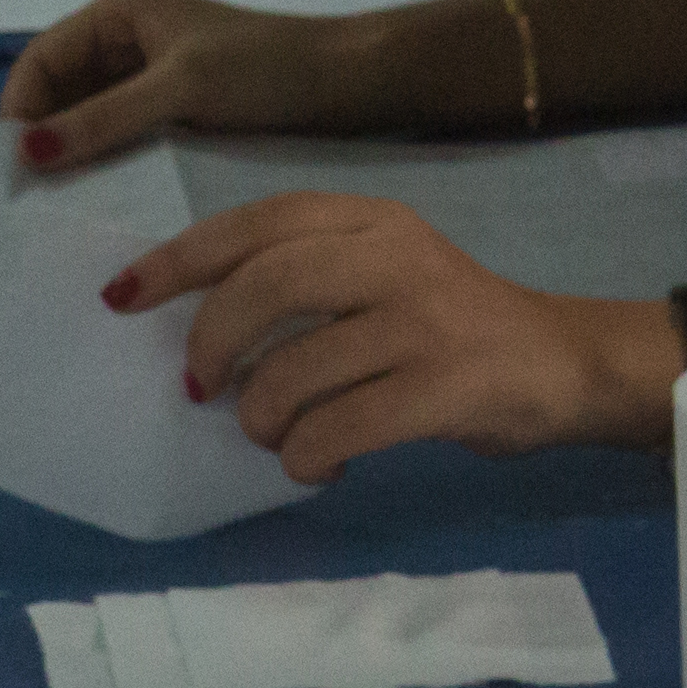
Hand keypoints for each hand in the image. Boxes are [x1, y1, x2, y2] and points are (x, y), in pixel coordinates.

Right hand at [5, 0, 399, 167]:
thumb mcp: (177, 90)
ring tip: (58, 202)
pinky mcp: (172, 109)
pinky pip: (119, 135)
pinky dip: (104, 161)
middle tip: (29, 195)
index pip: (40, 60)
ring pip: (87, 117)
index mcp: (119, 13)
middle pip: (58, 90)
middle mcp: (126, 40)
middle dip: (41, 135)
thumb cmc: (263, 69)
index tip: (11, 167)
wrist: (345, 84)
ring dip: (72, 154)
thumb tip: (24, 154)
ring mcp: (149, 76)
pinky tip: (100, 195)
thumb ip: (101, 121)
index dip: (19, 109)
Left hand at [112, 193, 642, 478]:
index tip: (122, 296)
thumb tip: (195, 322)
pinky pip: (342, 428)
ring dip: (262, 417)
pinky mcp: (448, 387)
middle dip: (211, 341)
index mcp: (372, 221)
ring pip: (297, 369)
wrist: (564, 365)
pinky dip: (309, 458)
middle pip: (268, 284)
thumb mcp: (383, 272)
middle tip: (200, 387)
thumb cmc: (450, 327)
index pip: (259, 223)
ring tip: (274, 435)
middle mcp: (397, 258)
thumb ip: (306, 275)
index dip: (180, 258)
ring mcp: (426, 322)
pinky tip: (318, 466)